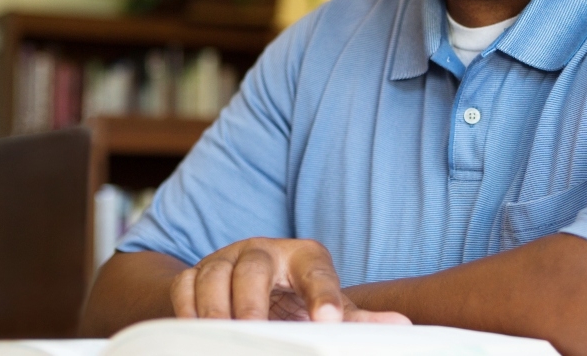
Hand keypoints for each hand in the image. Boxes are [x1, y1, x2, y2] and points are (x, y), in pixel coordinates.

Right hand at [170, 237, 409, 323]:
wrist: (250, 289)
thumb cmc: (297, 300)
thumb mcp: (328, 307)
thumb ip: (359, 318)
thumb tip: (402, 325)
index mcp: (304, 257)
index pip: (317, 272)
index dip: (323, 296)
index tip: (328, 323)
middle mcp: (264, 252)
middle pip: (255, 265)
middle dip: (252, 300)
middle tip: (256, 328)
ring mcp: (226, 259)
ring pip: (213, 273)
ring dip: (215, 306)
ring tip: (225, 334)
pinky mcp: (196, 273)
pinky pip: (184, 285)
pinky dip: (187, 308)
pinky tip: (198, 331)